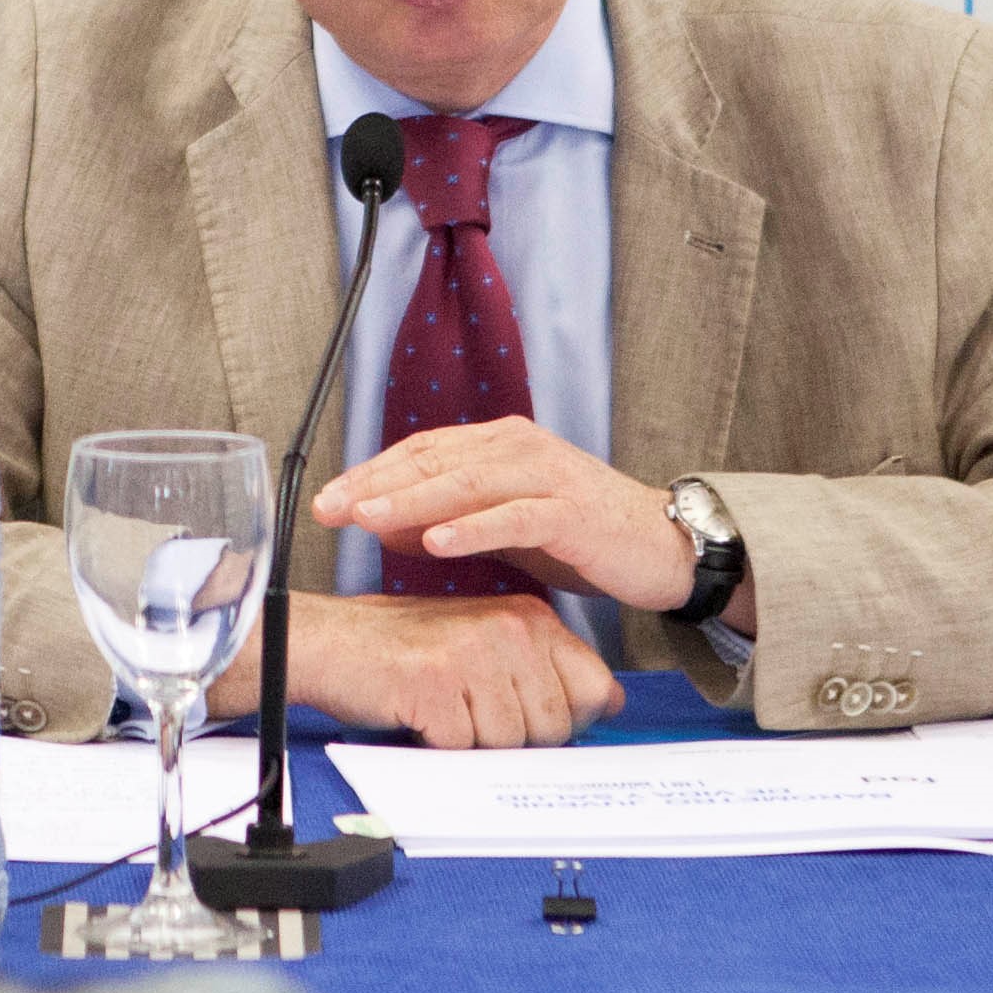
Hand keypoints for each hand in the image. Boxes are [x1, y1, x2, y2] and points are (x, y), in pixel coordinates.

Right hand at [282, 590, 621, 748]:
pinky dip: (439, 744)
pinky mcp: (438, 683)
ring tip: (443, 705)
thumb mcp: (489, 645)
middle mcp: (510, 629)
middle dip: (514, 737)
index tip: (526, 711)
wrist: (332, 643)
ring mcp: (475, 653)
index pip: (595, 690)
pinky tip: (420, 712)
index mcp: (530, 617)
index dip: (565, 718)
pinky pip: (463, 748)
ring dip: (473, 741)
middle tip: (470, 707)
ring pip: (510, 743)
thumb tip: (609, 700)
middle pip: (554, 728)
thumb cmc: (407, 650)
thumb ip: (549, 669)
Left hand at [310, 419, 693, 609]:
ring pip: (465, 482)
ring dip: (411, 501)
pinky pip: (514, 517)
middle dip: (376, 485)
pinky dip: (472, 528)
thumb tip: (382, 528)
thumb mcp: (505, 529)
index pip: (421, 450)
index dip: (372, 473)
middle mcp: (518, 447)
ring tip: (366, 519)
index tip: (329, 500)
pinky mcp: (571, 511)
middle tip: (329, 509)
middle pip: (433, 460)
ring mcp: (546, 475)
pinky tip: (436, 542)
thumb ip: (449, 522)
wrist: (664, 547)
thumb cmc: (583, 536)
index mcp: (500, 444)